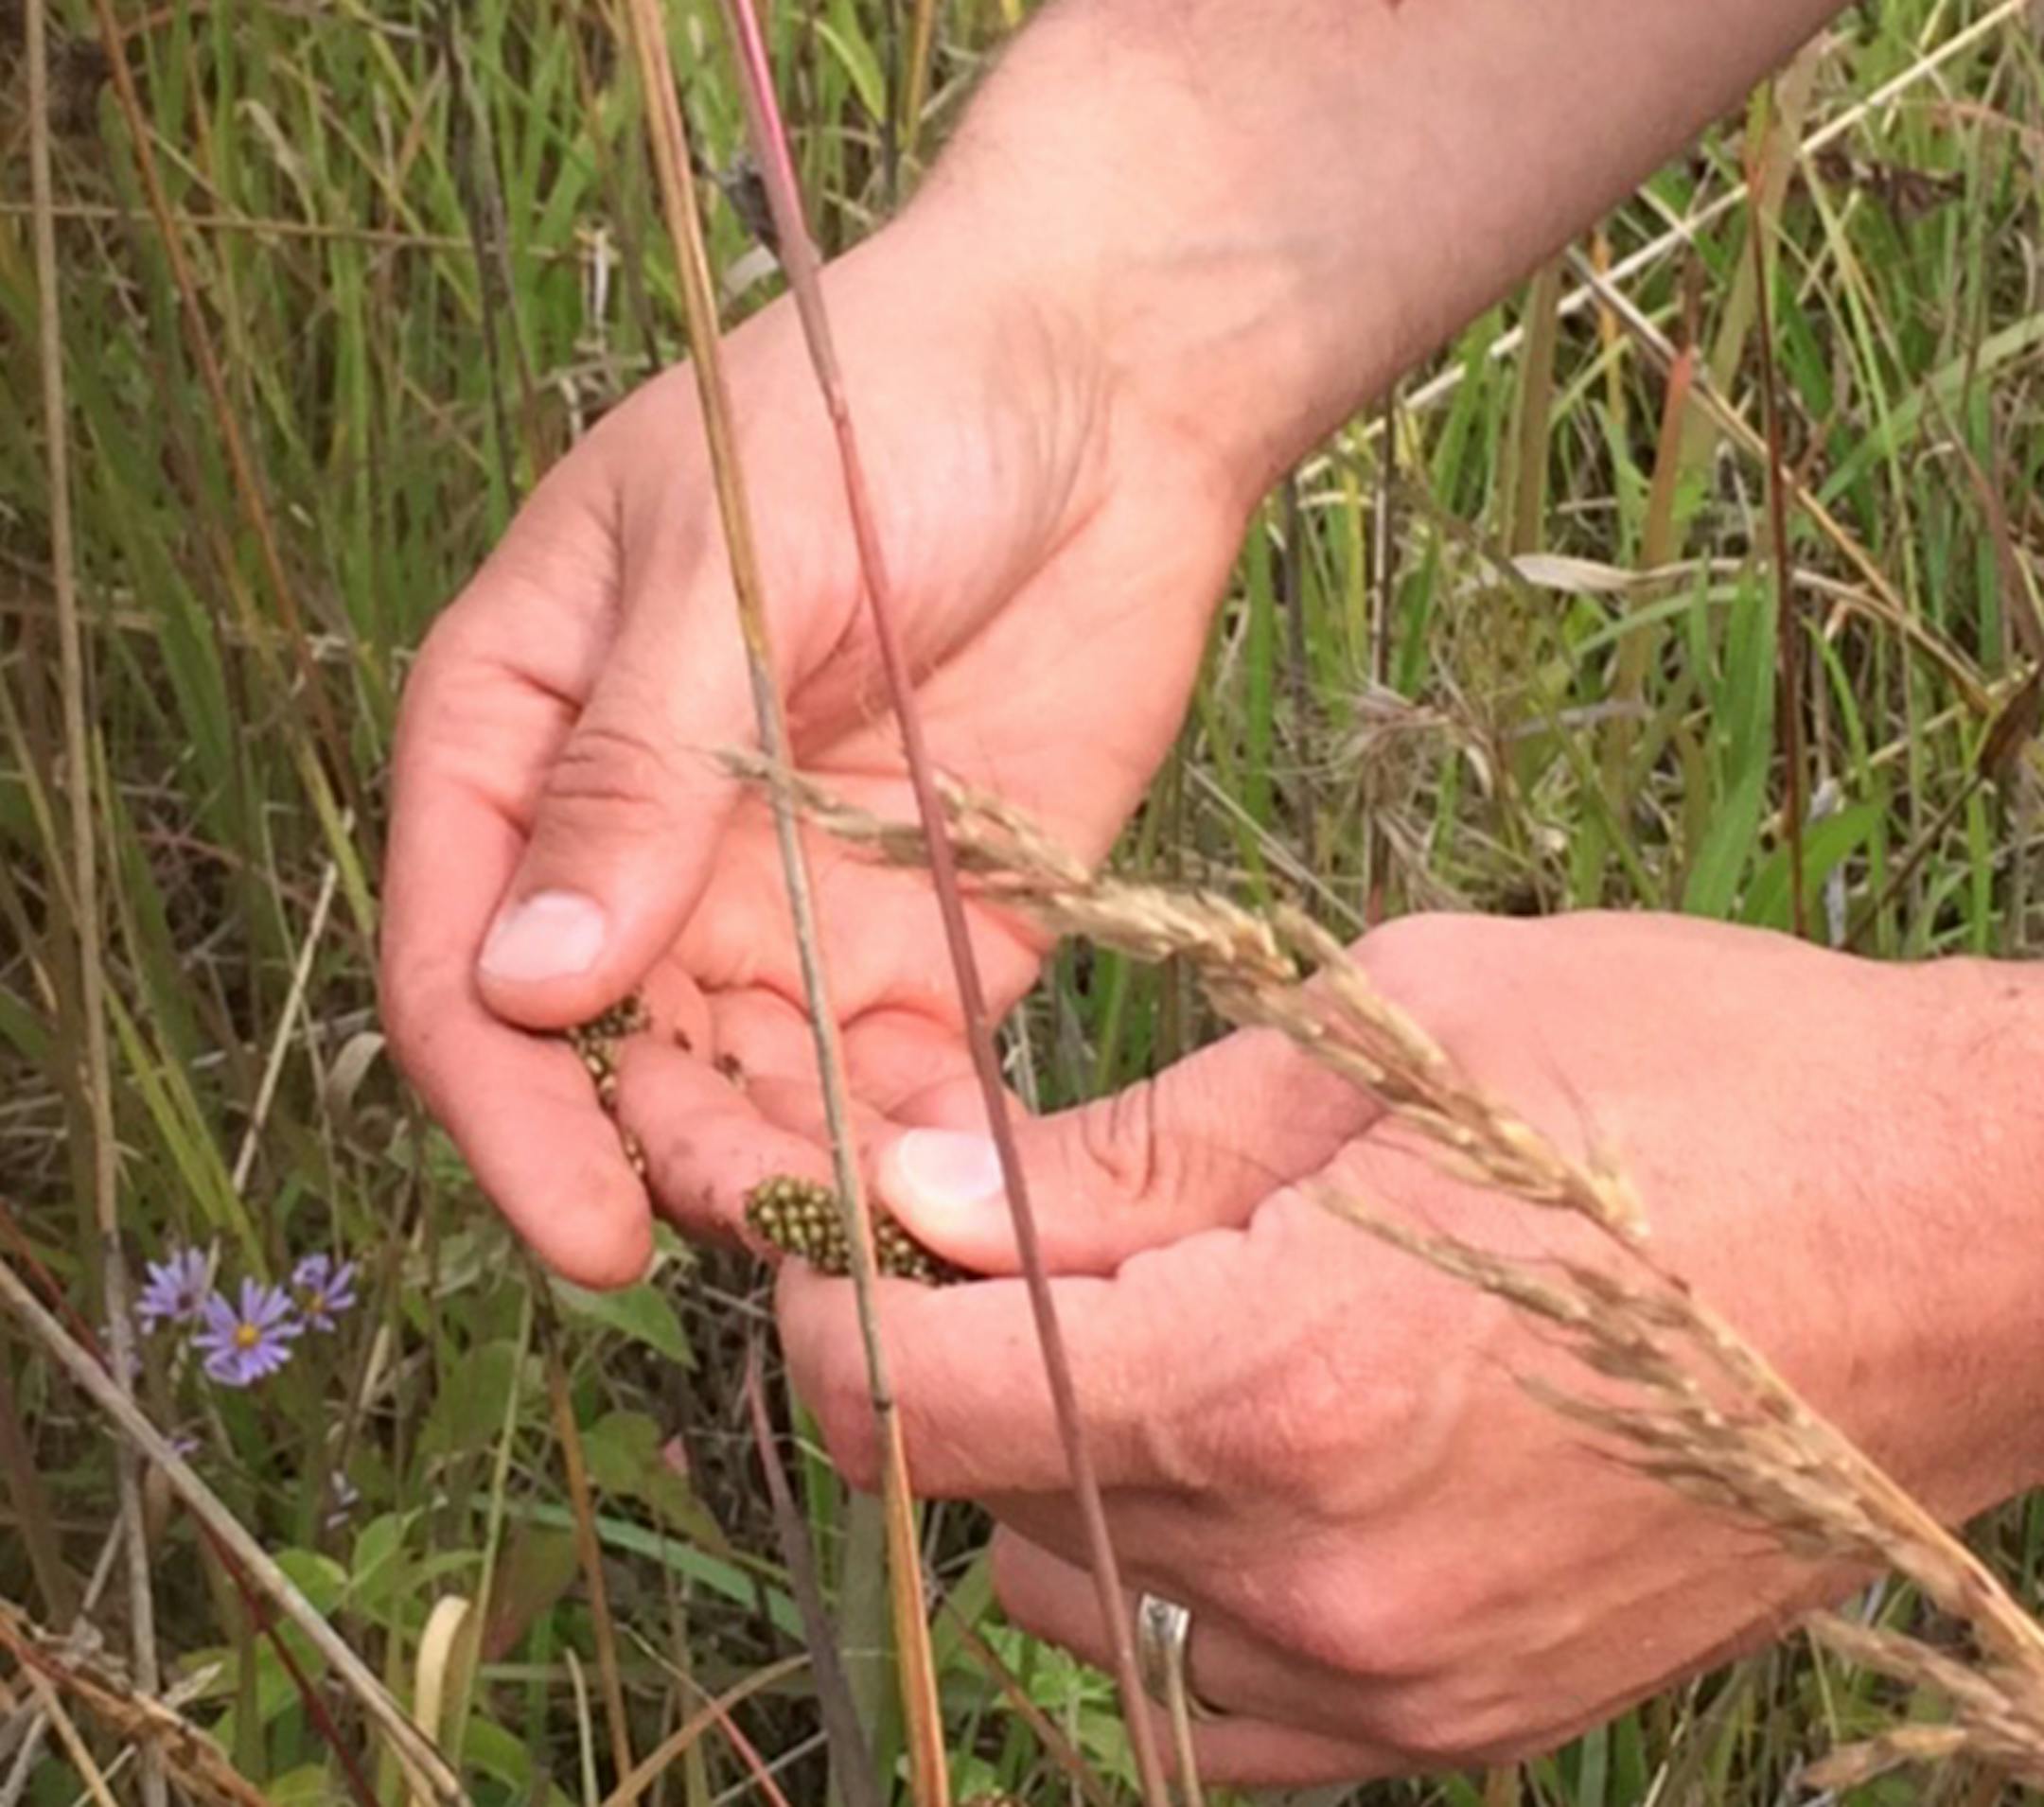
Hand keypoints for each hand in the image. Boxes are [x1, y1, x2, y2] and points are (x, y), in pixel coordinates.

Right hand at [380, 210, 1253, 1285]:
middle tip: (774, 1225)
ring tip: (882, 1234)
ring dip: (802, 1181)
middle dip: (675, 1163)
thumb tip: (528, 985)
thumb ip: (632, 774)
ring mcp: (785, 905)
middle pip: (612, 1066)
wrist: (1106, 386)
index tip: (587, 1231)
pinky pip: (898, 1084)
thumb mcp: (725, 562)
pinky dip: (921, 1153)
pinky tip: (966, 1198)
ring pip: (752, 1101)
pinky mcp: (928, 938)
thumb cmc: (876, 408)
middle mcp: (641, 853)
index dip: (510, 1114)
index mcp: (527, 739)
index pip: (464, 964)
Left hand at [779, 914, 2043, 1783]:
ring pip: (1094, 1611)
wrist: (1971, 1237)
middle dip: (954, 1370)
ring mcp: (1403, 1677)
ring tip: (1155, 1327)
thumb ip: (1126, 1153)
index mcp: (1288, 1373)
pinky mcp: (1471, 1715)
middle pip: (992, 1506)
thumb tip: (917, 1205)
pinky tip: (1247, 1447)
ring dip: (1062, 1476)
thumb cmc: (1693, 1077)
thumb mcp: (1382, 1035)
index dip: (824, 1311)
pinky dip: (1178, 1576)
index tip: (825, 1229)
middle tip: (1011, 1240)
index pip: (923, 1403)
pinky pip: (1227, 1692)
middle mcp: (1325, 1570)